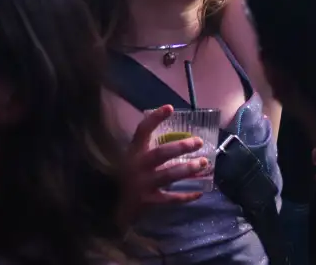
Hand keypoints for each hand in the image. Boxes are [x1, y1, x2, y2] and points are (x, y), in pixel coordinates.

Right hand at [120, 104, 206, 221]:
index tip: (169, 108)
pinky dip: (185, 196)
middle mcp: (137, 166)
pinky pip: (170, 199)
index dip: (155, 118)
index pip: (142, 130)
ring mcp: (143, 185)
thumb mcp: (132, 158)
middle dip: (181, 146)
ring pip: (168, 175)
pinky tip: (198, 192)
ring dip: (188, 168)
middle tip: (199, 142)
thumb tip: (178, 139)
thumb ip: (148, 148)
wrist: (111, 207)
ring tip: (204, 163)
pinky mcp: (148, 201)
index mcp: (133, 152)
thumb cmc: (127, 176)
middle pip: (161, 153)